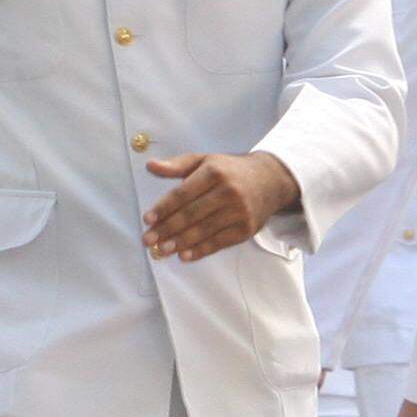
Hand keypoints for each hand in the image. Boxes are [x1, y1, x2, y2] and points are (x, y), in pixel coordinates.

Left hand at [140, 149, 301, 261]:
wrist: (270, 180)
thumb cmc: (229, 171)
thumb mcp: (205, 161)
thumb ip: (177, 165)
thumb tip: (150, 166)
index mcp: (214, 172)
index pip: (183, 193)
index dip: (164, 208)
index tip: (147, 220)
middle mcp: (228, 191)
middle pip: (191, 214)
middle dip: (167, 229)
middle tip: (148, 240)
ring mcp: (239, 211)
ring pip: (203, 230)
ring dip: (180, 243)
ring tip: (162, 250)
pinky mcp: (246, 229)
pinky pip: (219, 242)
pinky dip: (200, 251)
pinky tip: (184, 256)